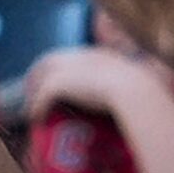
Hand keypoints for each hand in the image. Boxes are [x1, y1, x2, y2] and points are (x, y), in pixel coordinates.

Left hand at [25, 45, 149, 119]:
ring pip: (40, 77)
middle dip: (37, 77)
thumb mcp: (134, 77)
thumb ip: (128, 79)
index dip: (55, 67)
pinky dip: (37, 107)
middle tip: (33, 95)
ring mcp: (68, 68)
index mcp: (94, 54)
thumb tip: (135, 91)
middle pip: (47, 61)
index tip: (52, 80)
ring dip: (34, 94)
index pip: (66, 54)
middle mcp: (79, 56)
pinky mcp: (61, 83)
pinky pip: (42, 95)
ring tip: (32, 110)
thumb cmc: (141, 87)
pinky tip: (37, 119)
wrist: (135, 89)